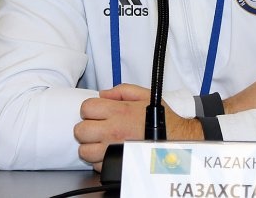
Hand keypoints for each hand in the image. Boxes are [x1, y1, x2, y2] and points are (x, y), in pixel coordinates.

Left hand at [74, 84, 202, 169]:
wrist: (175, 142)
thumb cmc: (162, 120)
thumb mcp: (145, 96)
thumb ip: (122, 90)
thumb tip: (103, 94)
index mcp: (119, 111)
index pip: (86, 107)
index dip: (90, 109)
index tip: (97, 112)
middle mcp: (112, 131)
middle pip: (80, 130)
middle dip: (86, 127)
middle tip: (97, 127)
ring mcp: (112, 150)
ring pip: (83, 151)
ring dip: (90, 146)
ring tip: (101, 142)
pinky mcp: (115, 165)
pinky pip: (95, 165)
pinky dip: (99, 160)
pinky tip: (109, 152)